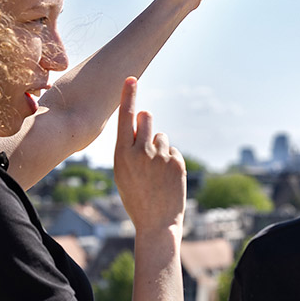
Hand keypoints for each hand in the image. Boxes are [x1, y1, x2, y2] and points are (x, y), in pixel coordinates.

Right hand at [113, 77, 185, 231]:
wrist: (156, 222)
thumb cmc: (135, 196)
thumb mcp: (123, 171)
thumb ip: (129, 145)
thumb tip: (144, 115)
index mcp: (122, 154)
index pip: (126, 117)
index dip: (129, 96)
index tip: (132, 78)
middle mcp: (141, 152)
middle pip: (146, 119)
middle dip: (146, 121)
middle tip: (145, 137)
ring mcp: (161, 157)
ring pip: (161, 137)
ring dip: (159, 148)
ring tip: (155, 172)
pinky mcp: (177, 163)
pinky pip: (173, 152)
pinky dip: (170, 161)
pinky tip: (166, 179)